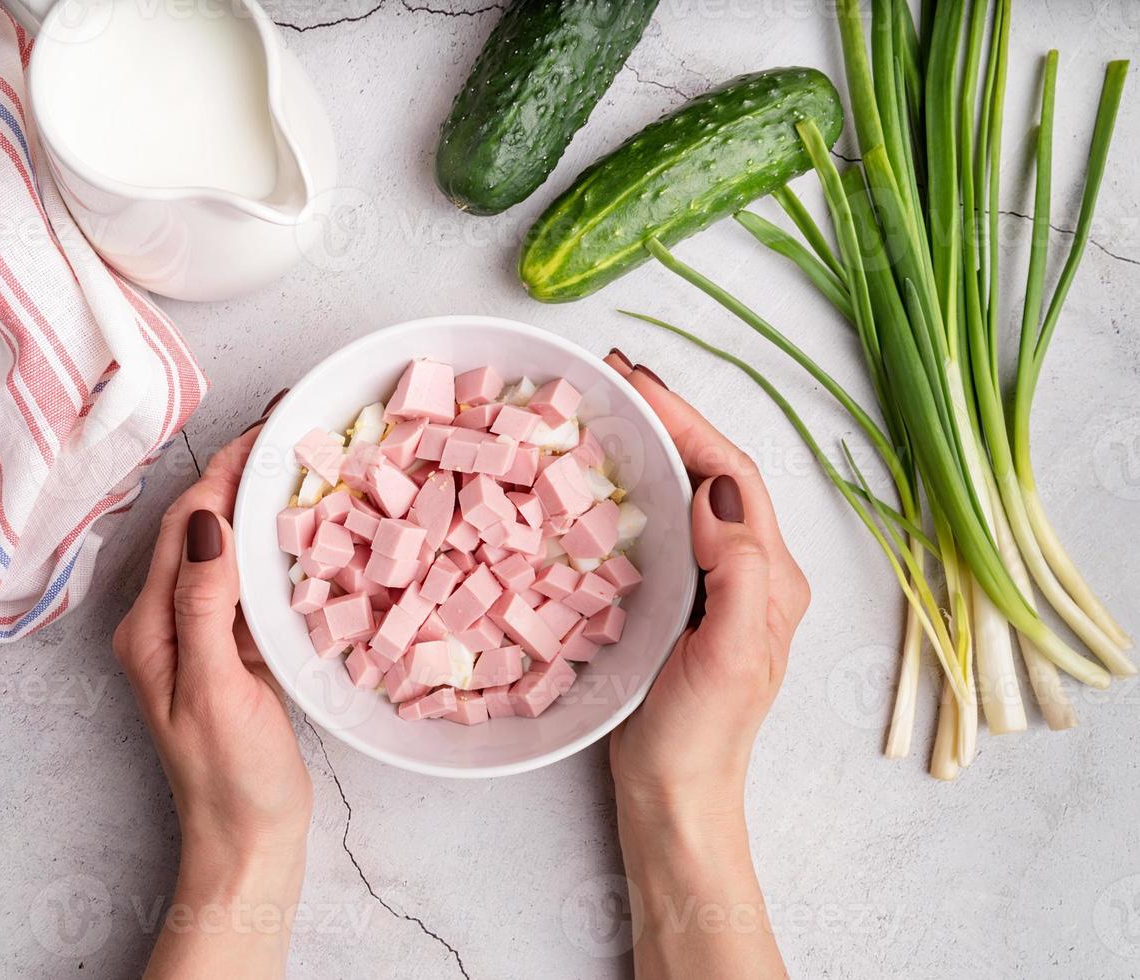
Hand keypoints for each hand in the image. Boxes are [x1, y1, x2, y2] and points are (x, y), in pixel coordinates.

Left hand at [113, 412, 310, 979]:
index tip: (267, 428)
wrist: (247, 845)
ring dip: (254, 503)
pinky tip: (298, 531)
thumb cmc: (231, 778)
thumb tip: (209, 521)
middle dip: (238, 474)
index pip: (185, 524)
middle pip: (199, 527)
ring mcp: (196, 636)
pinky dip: (269, 546)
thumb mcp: (216, 689)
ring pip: (223, 549)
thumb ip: (205, 605)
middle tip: (290, 431)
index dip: (223, 471)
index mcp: (150, 626)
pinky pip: (244, 582)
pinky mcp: (228, 652)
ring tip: (297, 463)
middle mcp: (164, 622)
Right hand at [605, 351, 809, 822]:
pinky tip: (599, 484)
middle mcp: (749, 572)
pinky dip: (632, 492)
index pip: (730, 474)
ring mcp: (713, 588)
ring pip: (685, 495)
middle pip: (710, 471)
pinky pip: (660, 529)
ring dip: (650, 447)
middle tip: (612, 379)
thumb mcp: (731, 655)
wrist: (673, 799)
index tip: (635, 381)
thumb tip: (712, 494)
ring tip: (604, 413)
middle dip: (667, 418)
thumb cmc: (700, 736)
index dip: (687, 420)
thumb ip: (740, 572)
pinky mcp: (678, 605)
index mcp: (769, 575)